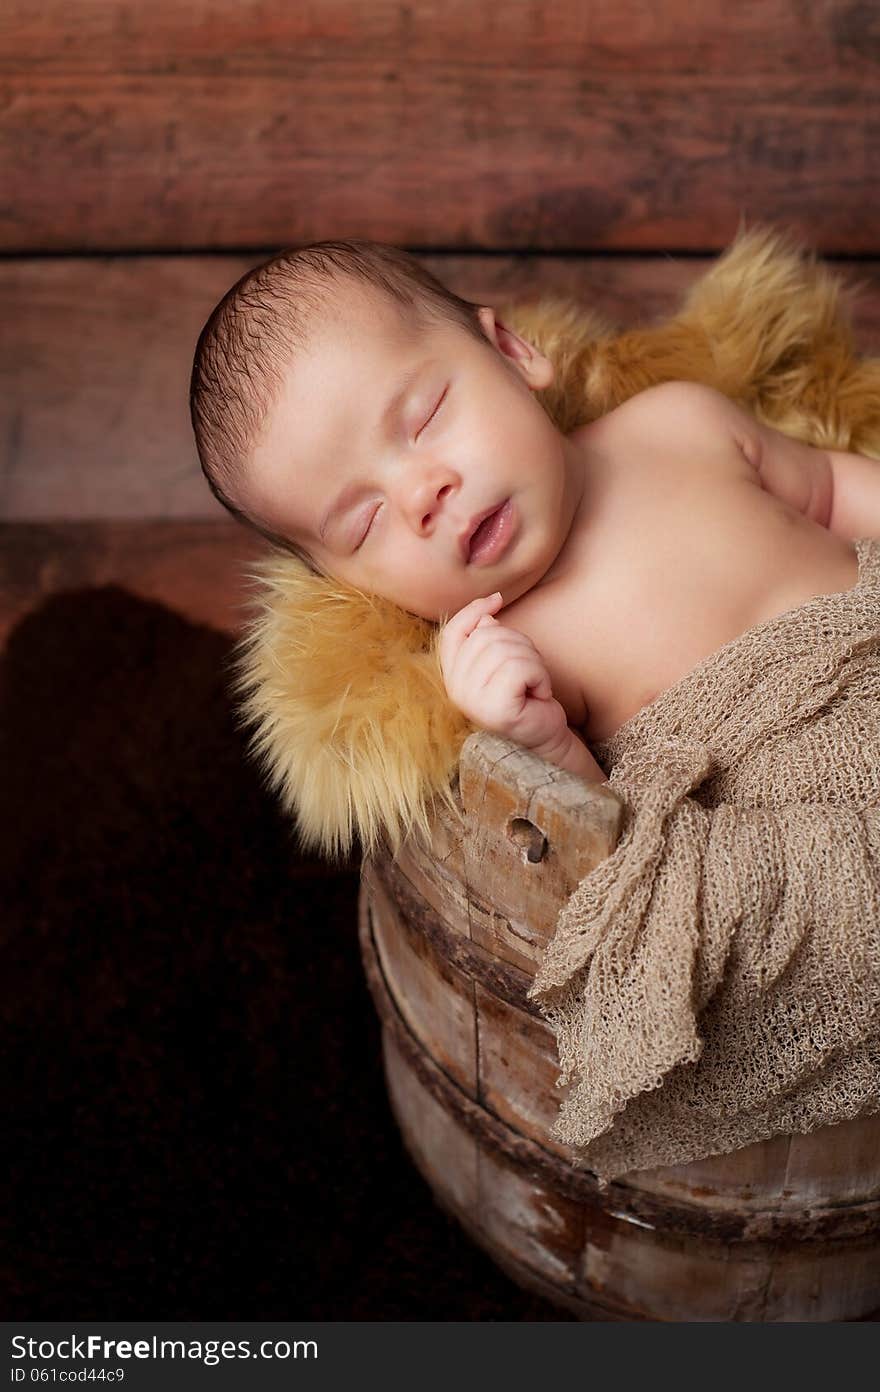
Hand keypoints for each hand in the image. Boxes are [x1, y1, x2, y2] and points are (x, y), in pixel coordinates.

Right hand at [438, 592, 569, 752]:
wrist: (544, 736)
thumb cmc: (525, 696)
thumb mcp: (504, 661)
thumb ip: (489, 639)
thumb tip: (488, 617)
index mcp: (452, 678)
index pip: (452, 633)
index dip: (473, 611)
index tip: (498, 600)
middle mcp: (456, 690)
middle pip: (486, 636)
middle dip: (519, 644)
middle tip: (529, 670)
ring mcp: (472, 701)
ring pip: (507, 649)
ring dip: (533, 661)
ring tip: (533, 683)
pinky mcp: (495, 708)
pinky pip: (521, 668)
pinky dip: (539, 675)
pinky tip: (539, 694)